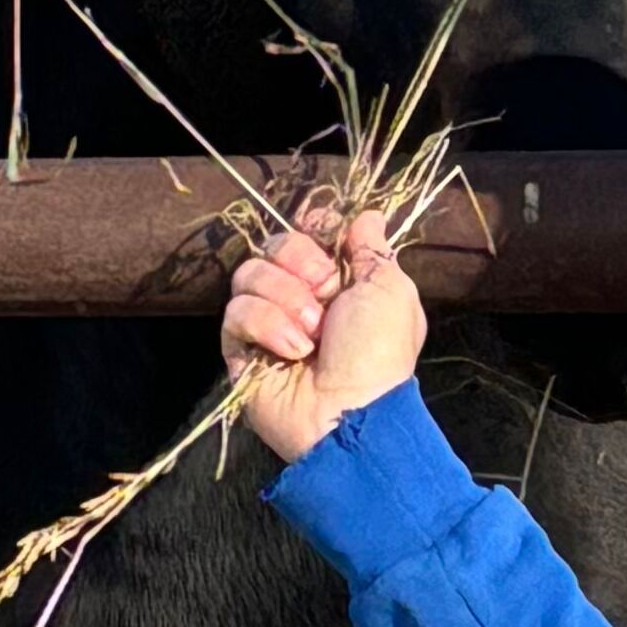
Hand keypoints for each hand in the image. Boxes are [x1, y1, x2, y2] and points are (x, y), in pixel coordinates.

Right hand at [222, 205, 428, 463]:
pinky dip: (266, 326)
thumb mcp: (390, 291)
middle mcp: (300, 296)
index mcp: (339, 281)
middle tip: (326, 294)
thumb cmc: (378, 352)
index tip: (320, 227)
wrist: (349, 412)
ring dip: (285, 299)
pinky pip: (236, 312)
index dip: (312, 227)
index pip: (307, 231)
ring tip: (312, 334)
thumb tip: (368, 214)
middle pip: (274, 244)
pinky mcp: (239, 348)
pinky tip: (292, 351)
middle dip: (301, 263)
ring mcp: (266, 322)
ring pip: (249, 274)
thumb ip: (373, 249)